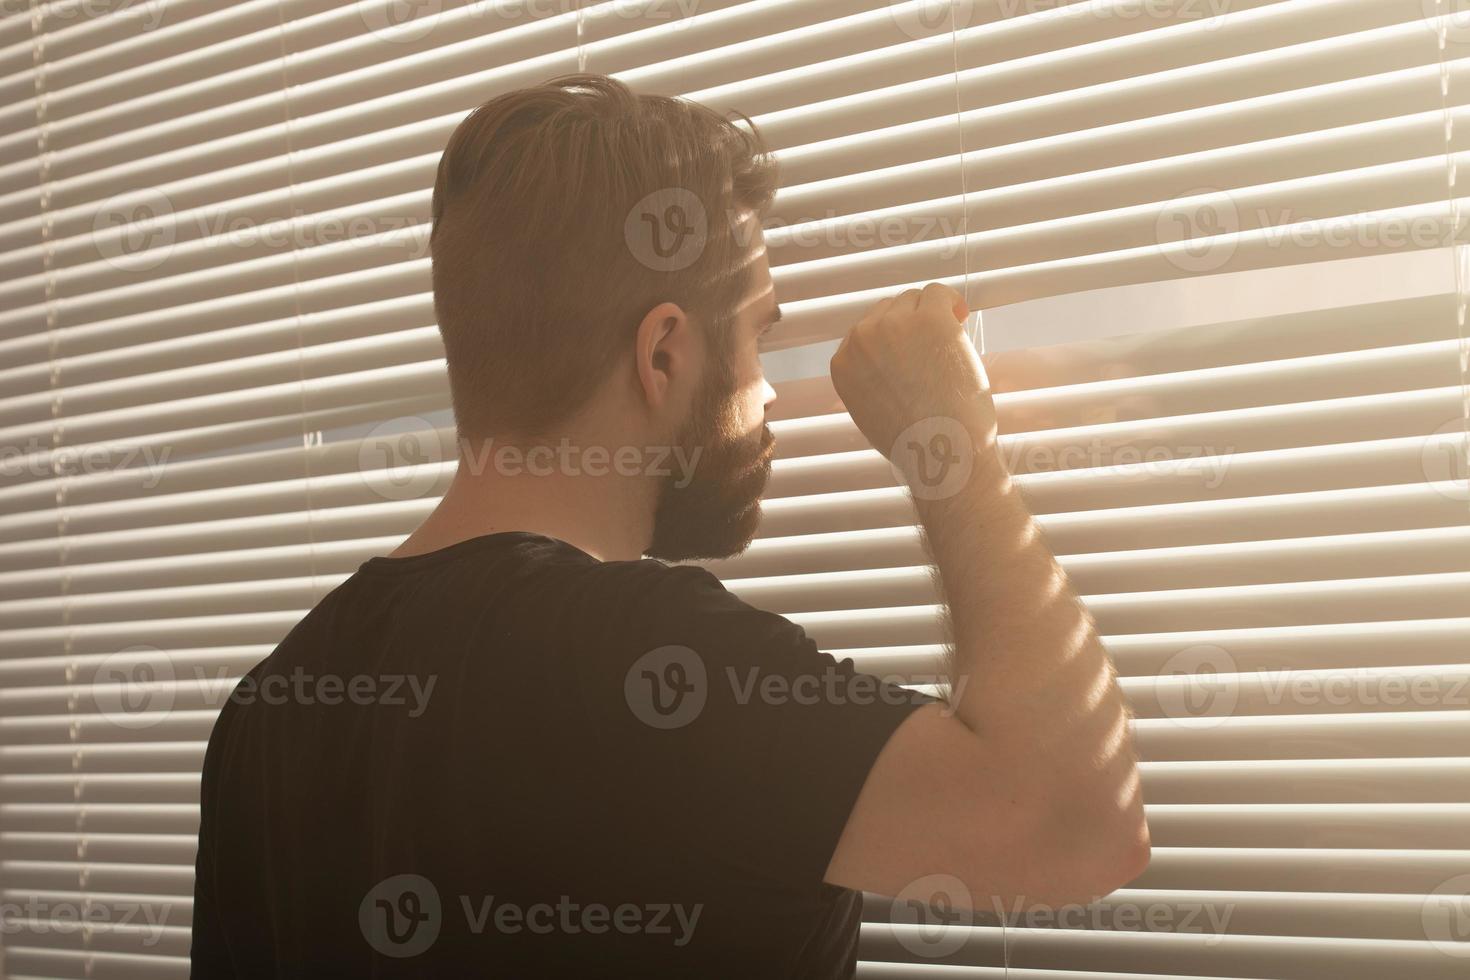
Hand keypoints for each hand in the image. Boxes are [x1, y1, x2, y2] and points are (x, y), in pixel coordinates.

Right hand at [830, 283, 997, 469]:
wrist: (939, 450)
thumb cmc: (914, 440)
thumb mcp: (871, 412)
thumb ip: (871, 379)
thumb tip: (893, 360)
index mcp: (843, 364)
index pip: (864, 332)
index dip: (892, 340)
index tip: (912, 353)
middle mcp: (861, 339)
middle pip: (887, 309)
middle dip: (911, 324)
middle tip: (934, 349)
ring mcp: (893, 325)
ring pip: (913, 299)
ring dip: (931, 315)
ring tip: (948, 344)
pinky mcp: (928, 318)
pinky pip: (938, 293)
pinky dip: (951, 303)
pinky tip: (960, 321)